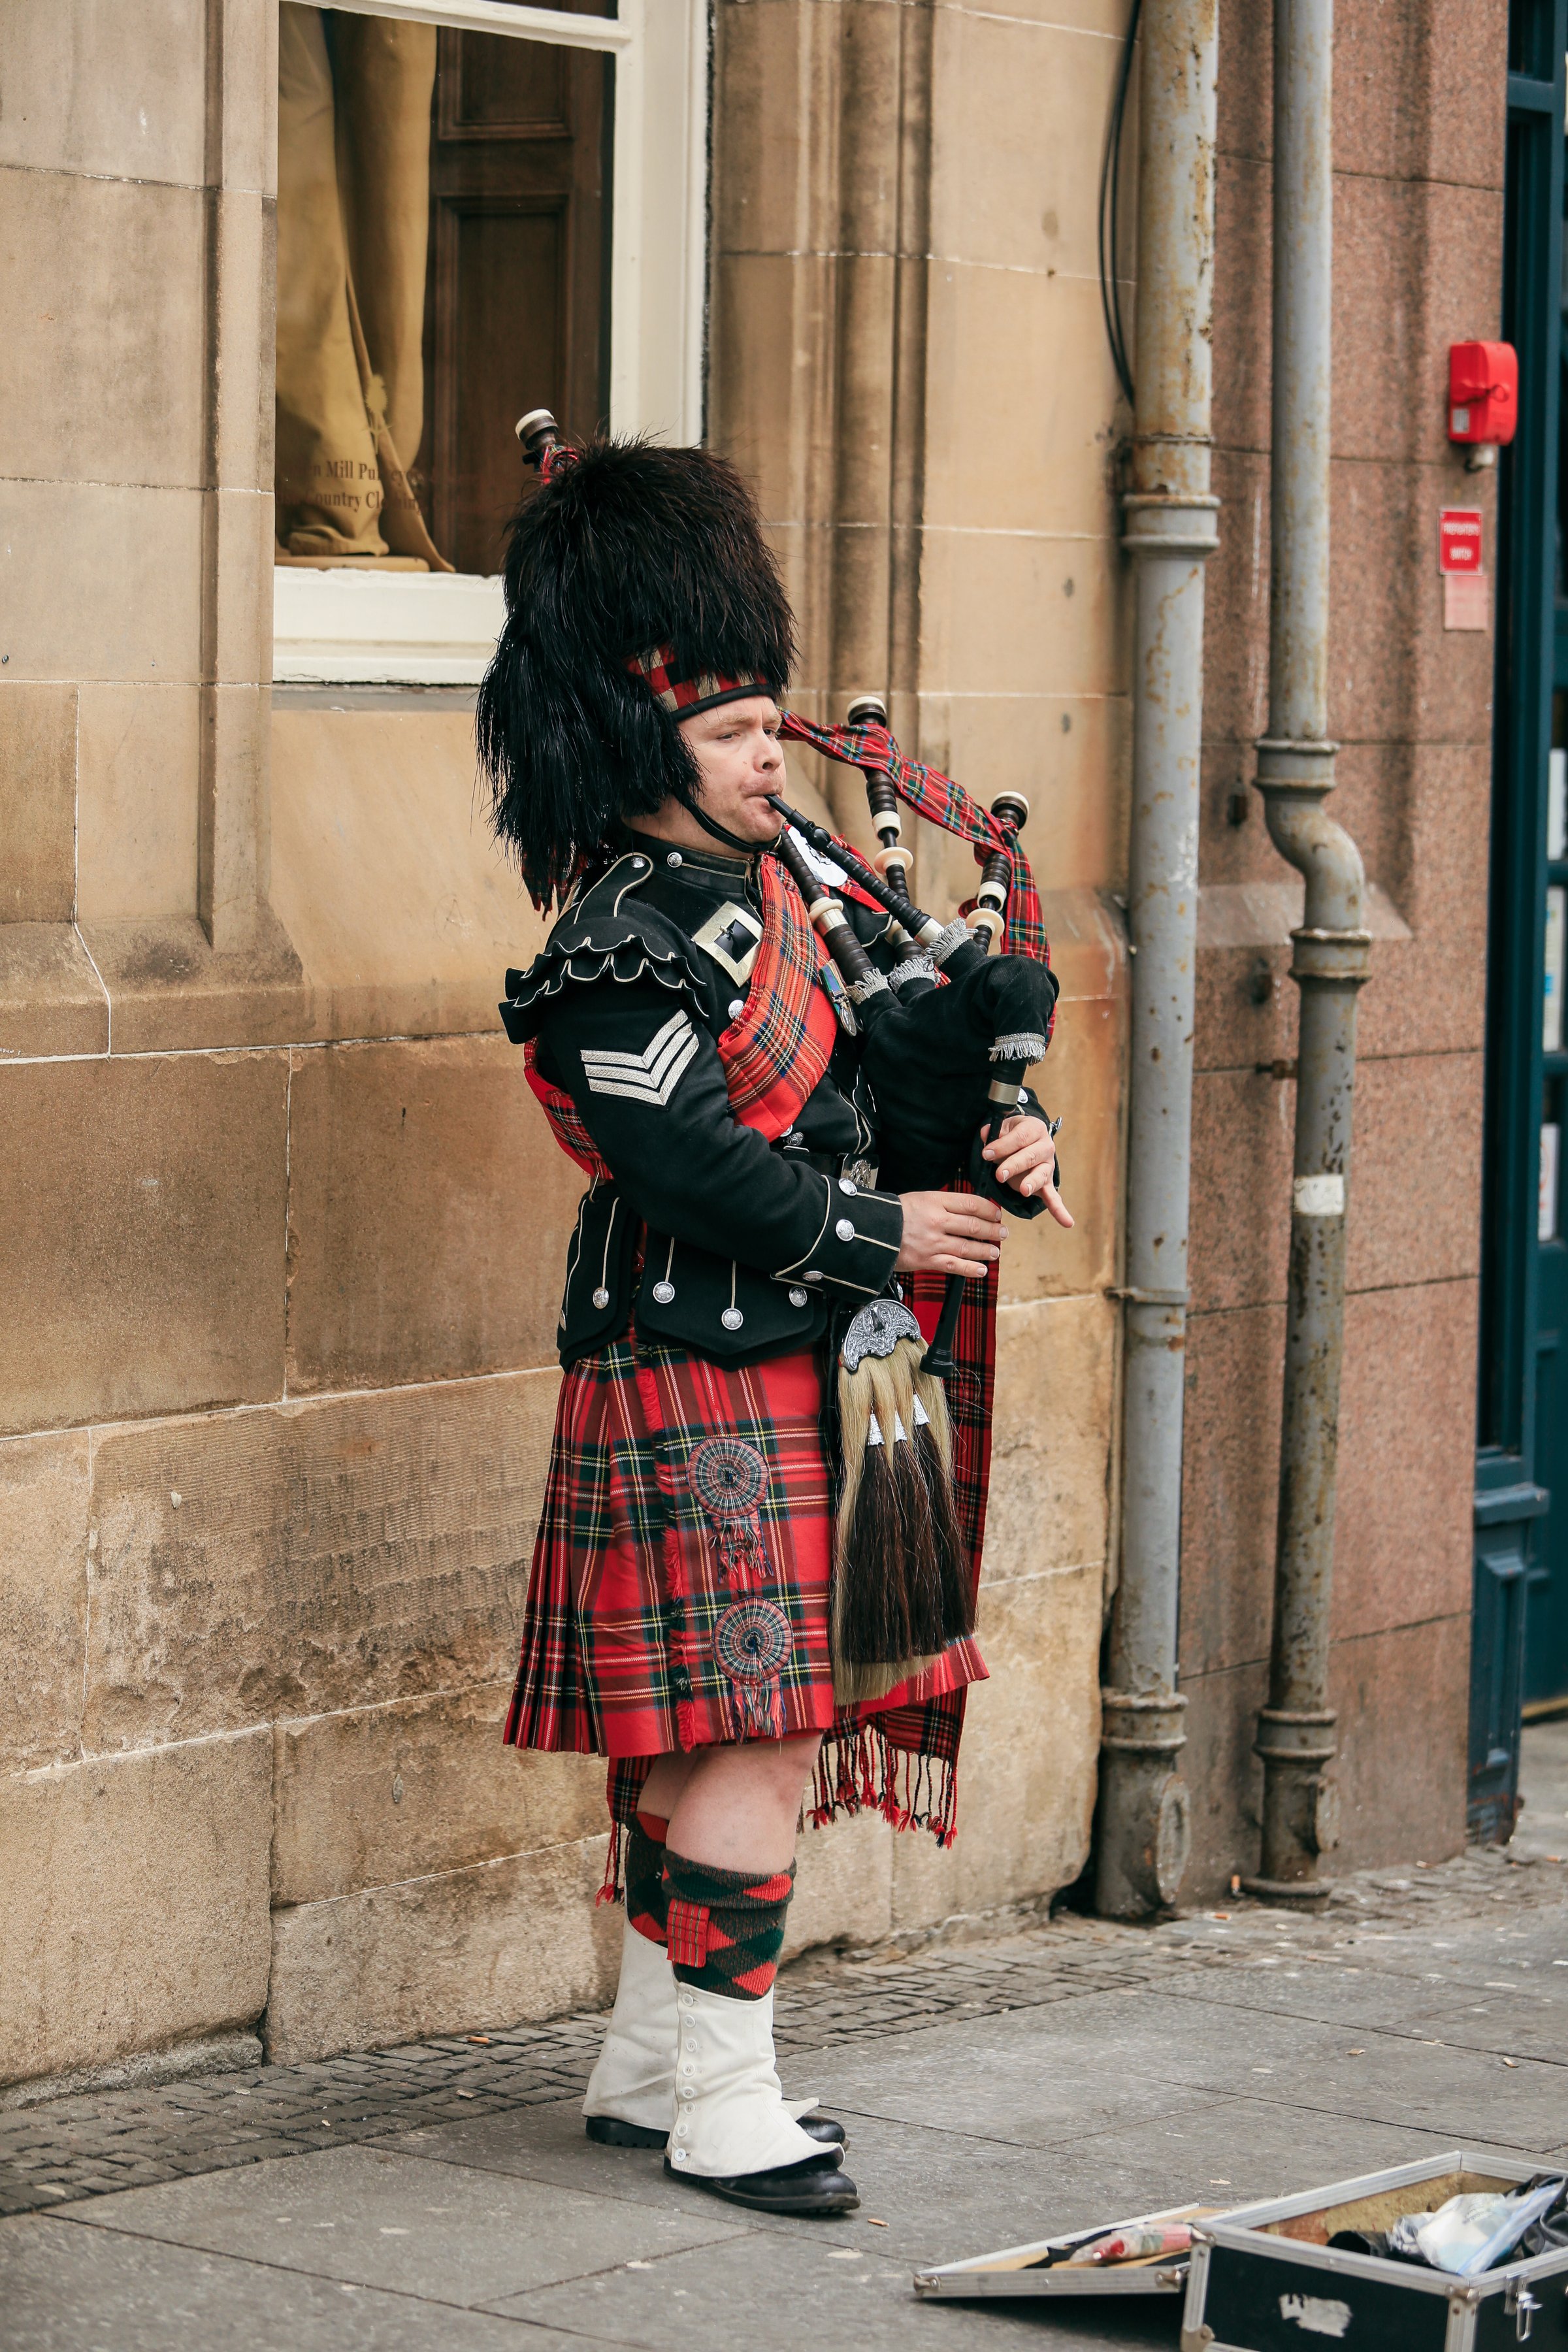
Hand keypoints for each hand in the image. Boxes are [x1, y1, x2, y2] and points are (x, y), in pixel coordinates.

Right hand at [894, 1189, 1005, 1277]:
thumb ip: (943, 1204)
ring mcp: (933, 1242)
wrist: (871, 1231)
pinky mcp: (927, 1260)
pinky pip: (954, 1266)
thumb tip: (967, 1210)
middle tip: (1002, 1232)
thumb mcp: (920, 1198)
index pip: (971, 1203)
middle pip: (974, 1225)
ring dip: (985, 1250)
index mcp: (936, 1201)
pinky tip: (981, 1270)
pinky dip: (971, 1269)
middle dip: (992, 1230)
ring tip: (995, 1251)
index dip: (989, 1210)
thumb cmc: (893, 1214)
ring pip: (968, 1247)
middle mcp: (937, 1221)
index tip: (997, 1214)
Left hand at [982, 1114, 1073, 1229]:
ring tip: (1023, 1190)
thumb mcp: (1003, 1126)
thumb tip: (986, 1136)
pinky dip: (1059, 1210)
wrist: (1027, 1139)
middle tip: (999, 1174)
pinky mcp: (1046, 1183)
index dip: (1003, 1146)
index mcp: (1035, 1129)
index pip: (1020, 1137)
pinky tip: (1067, 1222)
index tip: (986, 1154)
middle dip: (1014, 1165)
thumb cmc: (1012, 1133)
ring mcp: (1047, 1166)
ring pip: (1041, 1175)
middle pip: (1031, 1156)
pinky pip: (1053, 1197)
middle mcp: (1045, 1147)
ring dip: (1032, 1183)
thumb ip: (994, 1131)